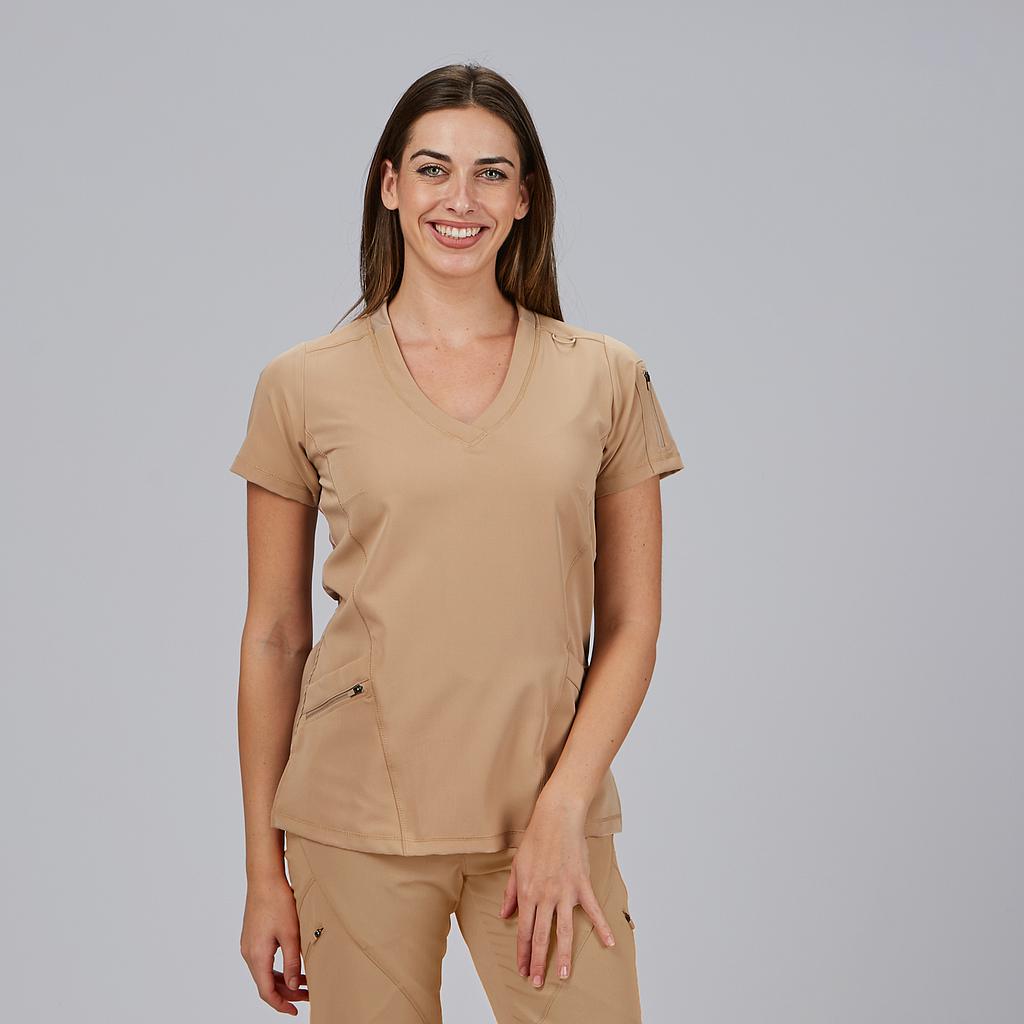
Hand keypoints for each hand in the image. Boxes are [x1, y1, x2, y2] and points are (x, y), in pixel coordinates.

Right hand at [240, 875, 309, 1014]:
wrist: (264, 878)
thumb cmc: (277, 901)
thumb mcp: (290, 934)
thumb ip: (292, 962)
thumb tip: (293, 985)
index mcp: (257, 956)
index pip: (266, 991)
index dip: (281, 1004)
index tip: (295, 1010)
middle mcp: (249, 953)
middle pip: (265, 983)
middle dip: (286, 992)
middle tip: (307, 994)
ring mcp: (249, 944)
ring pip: (264, 972)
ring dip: (282, 979)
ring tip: (304, 981)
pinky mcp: (252, 936)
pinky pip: (263, 960)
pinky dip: (277, 967)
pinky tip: (292, 963)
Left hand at [499, 797, 616, 987]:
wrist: (557, 819)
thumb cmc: (536, 840)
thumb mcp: (516, 866)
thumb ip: (510, 893)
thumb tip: (505, 914)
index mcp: (527, 893)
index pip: (523, 931)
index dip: (523, 953)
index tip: (523, 970)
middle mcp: (545, 896)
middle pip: (540, 936)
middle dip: (538, 962)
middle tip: (537, 982)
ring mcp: (564, 892)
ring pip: (563, 930)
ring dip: (563, 955)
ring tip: (562, 976)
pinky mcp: (582, 884)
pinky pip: (593, 910)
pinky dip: (602, 927)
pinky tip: (608, 943)